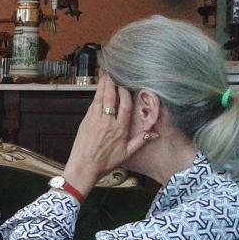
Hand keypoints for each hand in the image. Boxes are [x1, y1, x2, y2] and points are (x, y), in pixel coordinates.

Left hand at [63, 74, 148, 195]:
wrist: (83, 167)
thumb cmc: (105, 162)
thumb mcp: (127, 154)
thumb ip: (140, 141)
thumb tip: (154, 132)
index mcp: (120, 129)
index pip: (125, 105)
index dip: (126, 93)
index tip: (127, 85)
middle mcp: (108, 122)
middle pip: (111, 97)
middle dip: (113, 83)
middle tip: (114, 72)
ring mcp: (95, 120)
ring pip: (100, 98)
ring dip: (103, 85)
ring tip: (106, 74)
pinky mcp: (85, 121)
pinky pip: (92, 104)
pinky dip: (96, 95)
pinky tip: (98, 90)